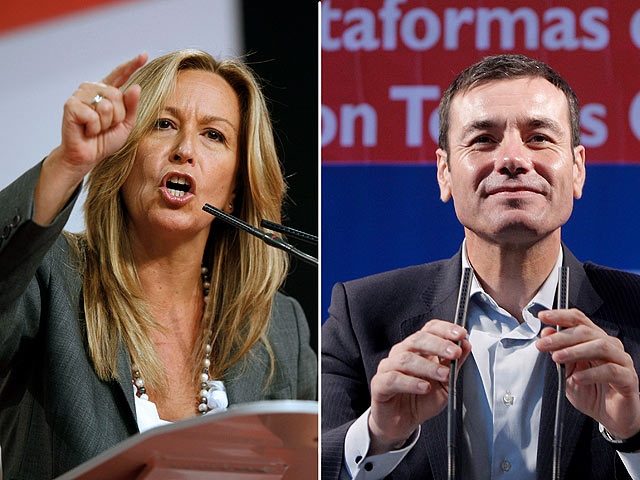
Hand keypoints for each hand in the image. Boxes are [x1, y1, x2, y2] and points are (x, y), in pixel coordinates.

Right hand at [34, 53, 147, 224]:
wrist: (86, 155)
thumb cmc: (104, 140)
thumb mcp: (126, 125)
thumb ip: (132, 107)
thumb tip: (136, 87)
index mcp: (106, 91)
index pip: (121, 75)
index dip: (132, 65)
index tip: (144, 55)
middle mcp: (92, 88)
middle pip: (118, 96)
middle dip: (117, 117)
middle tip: (105, 127)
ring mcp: (80, 95)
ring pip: (107, 105)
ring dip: (106, 123)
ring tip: (95, 128)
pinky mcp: (71, 105)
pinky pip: (94, 116)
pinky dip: (94, 128)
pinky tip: (86, 130)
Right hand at [368, 320, 469, 453]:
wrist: (402, 423)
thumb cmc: (421, 400)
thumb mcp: (445, 384)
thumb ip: (454, 365)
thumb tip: (466, 345)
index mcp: (418, 349)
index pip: (429, 330)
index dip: (444, 329)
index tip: (460, 334)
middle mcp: (401, 353)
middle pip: (417, 340)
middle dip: (439, 345)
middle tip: (455, 353)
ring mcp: (388, 367)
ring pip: (406, 358)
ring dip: (428, 366)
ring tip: (444, 374)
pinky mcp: (379, 384)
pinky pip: (393, 378)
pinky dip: (411, 382)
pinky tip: (424, 387)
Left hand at [537, 309, 639, 438]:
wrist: (609, 417)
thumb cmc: (590, 391)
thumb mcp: (567, 371)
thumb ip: (558, 351)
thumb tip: (547, 333)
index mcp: (594, 340)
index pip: (579, 320)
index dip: (560, 316)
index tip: (542, 317)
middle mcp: (609, 346)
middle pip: (586, 331)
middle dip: (561, 337)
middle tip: (543, 344)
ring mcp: (621, 361)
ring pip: (600, 346)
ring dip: (575, 351)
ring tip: (557, 358)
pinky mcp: (629, 378)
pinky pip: (611, 370)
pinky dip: (591, 373)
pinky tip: (577, 378)